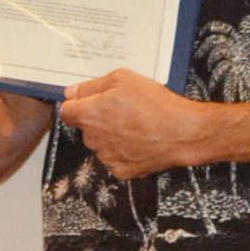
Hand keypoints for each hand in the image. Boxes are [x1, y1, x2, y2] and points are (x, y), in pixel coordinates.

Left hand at [58, 70, 204, 178]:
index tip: (90, 101)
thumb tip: (71, 92)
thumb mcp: (122, 79)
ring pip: (101, 144)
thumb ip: (91, 86)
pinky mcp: (121, 171)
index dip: (77, 104)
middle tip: (123, 109)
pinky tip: (140, 140)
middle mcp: (93, 139)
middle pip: (86, 128)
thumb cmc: (155, 104)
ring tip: (136, 125)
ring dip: (111, 136)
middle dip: (98, 119)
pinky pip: (116, 159)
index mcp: (89, 115)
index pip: (66, 112)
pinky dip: (124, 151)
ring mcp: (107, 157)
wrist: (182, 133)